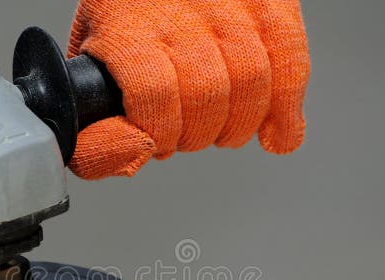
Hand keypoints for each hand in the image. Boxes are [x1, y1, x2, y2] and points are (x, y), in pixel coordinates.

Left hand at [68, 0, 309, 178]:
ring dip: (237, 127)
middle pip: (205, 96)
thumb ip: (99, 114)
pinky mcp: (270, 3)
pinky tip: (277, 135)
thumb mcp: (93, 52)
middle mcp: (181, 11)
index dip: (159, 133)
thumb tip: (132, 158)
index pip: (154, 93)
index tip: (155, 143)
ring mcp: (230, 6)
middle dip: (195, 135)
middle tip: (185, 135)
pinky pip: (290, 64)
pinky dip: (287, 111)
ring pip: (250, 84)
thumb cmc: (127, 12)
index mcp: (129, 26)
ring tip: (221, 129)